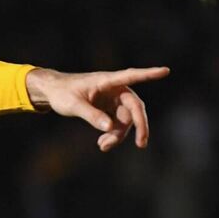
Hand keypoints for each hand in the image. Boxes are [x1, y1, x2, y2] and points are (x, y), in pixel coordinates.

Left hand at [25, 66, 169, 151]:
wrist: (53, 92)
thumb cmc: (62, 93)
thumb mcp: (73, 105)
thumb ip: (91, 115)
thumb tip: (109, 128)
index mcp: (107, 81)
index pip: (131, 76)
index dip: (149, 74)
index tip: (165, 70)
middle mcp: (115, 89)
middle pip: (135, 107)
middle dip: (139, 126)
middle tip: (141, 144)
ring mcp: (114, 99)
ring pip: (126, 120)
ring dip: (118, 135)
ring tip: (102, 146)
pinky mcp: (110, 108)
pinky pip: (118, 123)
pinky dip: (113, 134)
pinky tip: (102, 143)